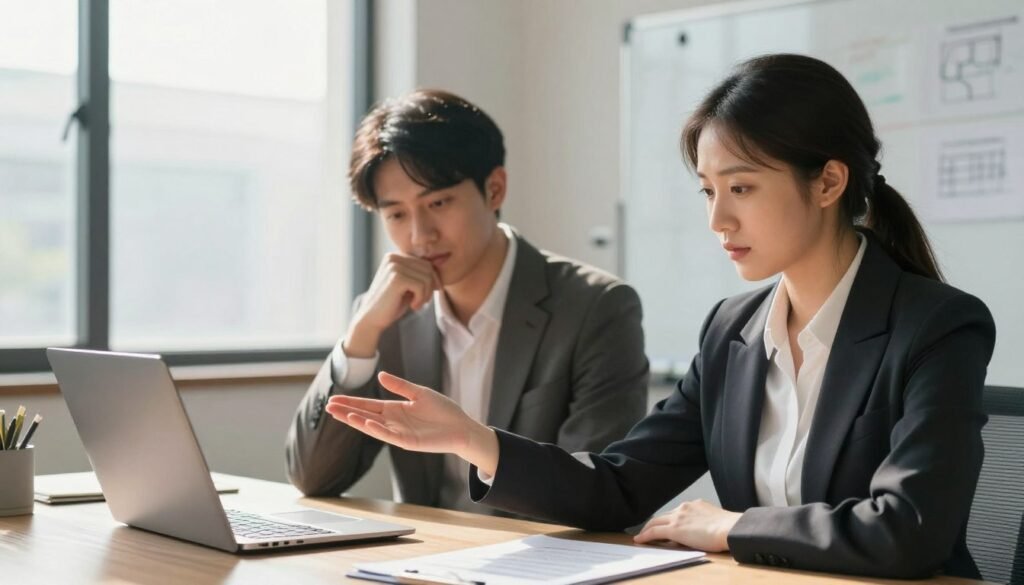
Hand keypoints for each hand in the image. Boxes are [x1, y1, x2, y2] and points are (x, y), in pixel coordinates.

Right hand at [325, 372, 499, 475]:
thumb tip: (379, 376)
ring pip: (372, 426)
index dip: (351, 403)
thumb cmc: (443, 411)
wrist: (462, 427)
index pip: (368, 406)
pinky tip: (364, 422)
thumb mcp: (419, 393)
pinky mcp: (408, 442)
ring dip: (356, 421)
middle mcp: (393, 422)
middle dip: (347, 411)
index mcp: (395, 410)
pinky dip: (375, 429)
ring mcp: (399, 433)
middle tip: (327, 406)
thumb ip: (400, 386)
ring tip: (340, 414)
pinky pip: (388, 436)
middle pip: (365, 416)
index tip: (333, 399)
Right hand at [345, 254, 441, 356]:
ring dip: (426, 294)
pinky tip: (413, 306)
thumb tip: (441, 265)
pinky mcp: (396, 278)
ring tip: (416, 304)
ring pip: (427, 277)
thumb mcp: (408, 286)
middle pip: (428, 268)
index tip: (425, 295)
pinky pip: (421, 286)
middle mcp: (393, 257)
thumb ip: (419, 274)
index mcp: (395, 256)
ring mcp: (394, 266)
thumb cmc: (392, 304)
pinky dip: (421, 299)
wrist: (372, 319)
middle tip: (421, 301)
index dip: (432, 280)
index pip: (426, 263)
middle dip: (430, 287)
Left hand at [633, 499, 741, 551]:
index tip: (665, 524)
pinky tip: (640, 539)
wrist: (730, 529)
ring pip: (656, 521)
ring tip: (642, 535)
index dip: (668, 519)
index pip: (677, 512)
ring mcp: (678, 517)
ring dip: (648, 528)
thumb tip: (700, 530)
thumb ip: (704, 521)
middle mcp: (684, 507)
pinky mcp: (674, 529)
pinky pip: (654, 531)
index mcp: (695, 505)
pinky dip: (645, 535)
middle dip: (654, 522)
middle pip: (664, 515)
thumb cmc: (728, 528)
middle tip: (648, 529)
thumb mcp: (714, 519)